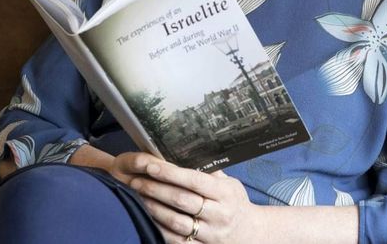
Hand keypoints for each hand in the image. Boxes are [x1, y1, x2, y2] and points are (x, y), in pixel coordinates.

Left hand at [113, 152, 259, 243]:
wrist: (250, 234)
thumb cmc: (234, 203)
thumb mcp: (230, 184)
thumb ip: (210, 172)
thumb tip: (186, 151)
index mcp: (225, 194)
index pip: (195, 180)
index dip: (171, 173)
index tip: (151, 165)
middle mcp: (219, 214)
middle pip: (181, 200)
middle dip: (155, 189)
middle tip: (135, 180)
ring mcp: (210, 234)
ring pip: (175, 221)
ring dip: (153, 208)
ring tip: (137, 197)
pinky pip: (175, 240)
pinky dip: (159, 228)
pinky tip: (147, 217)